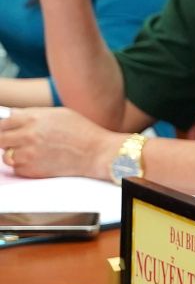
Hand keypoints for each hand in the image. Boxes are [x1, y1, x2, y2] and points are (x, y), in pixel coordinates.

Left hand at [0, 107, 122, 178]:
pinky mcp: (32, 170)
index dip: (5, 127)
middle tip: (17, 142)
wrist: (96, 153)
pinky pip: (17, 169)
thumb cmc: (82, 132)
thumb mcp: (60, 114)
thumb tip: (13, 115)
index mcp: (34, 118)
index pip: (4, 122)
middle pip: (0, 139)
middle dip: (7, 140)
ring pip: (6, 156)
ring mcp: (28, 154)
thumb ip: (34, 113)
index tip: (7, 131)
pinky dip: (24, 166)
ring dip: (15, 154)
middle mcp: (28, 135)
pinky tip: (39, 161)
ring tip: (32, 152)